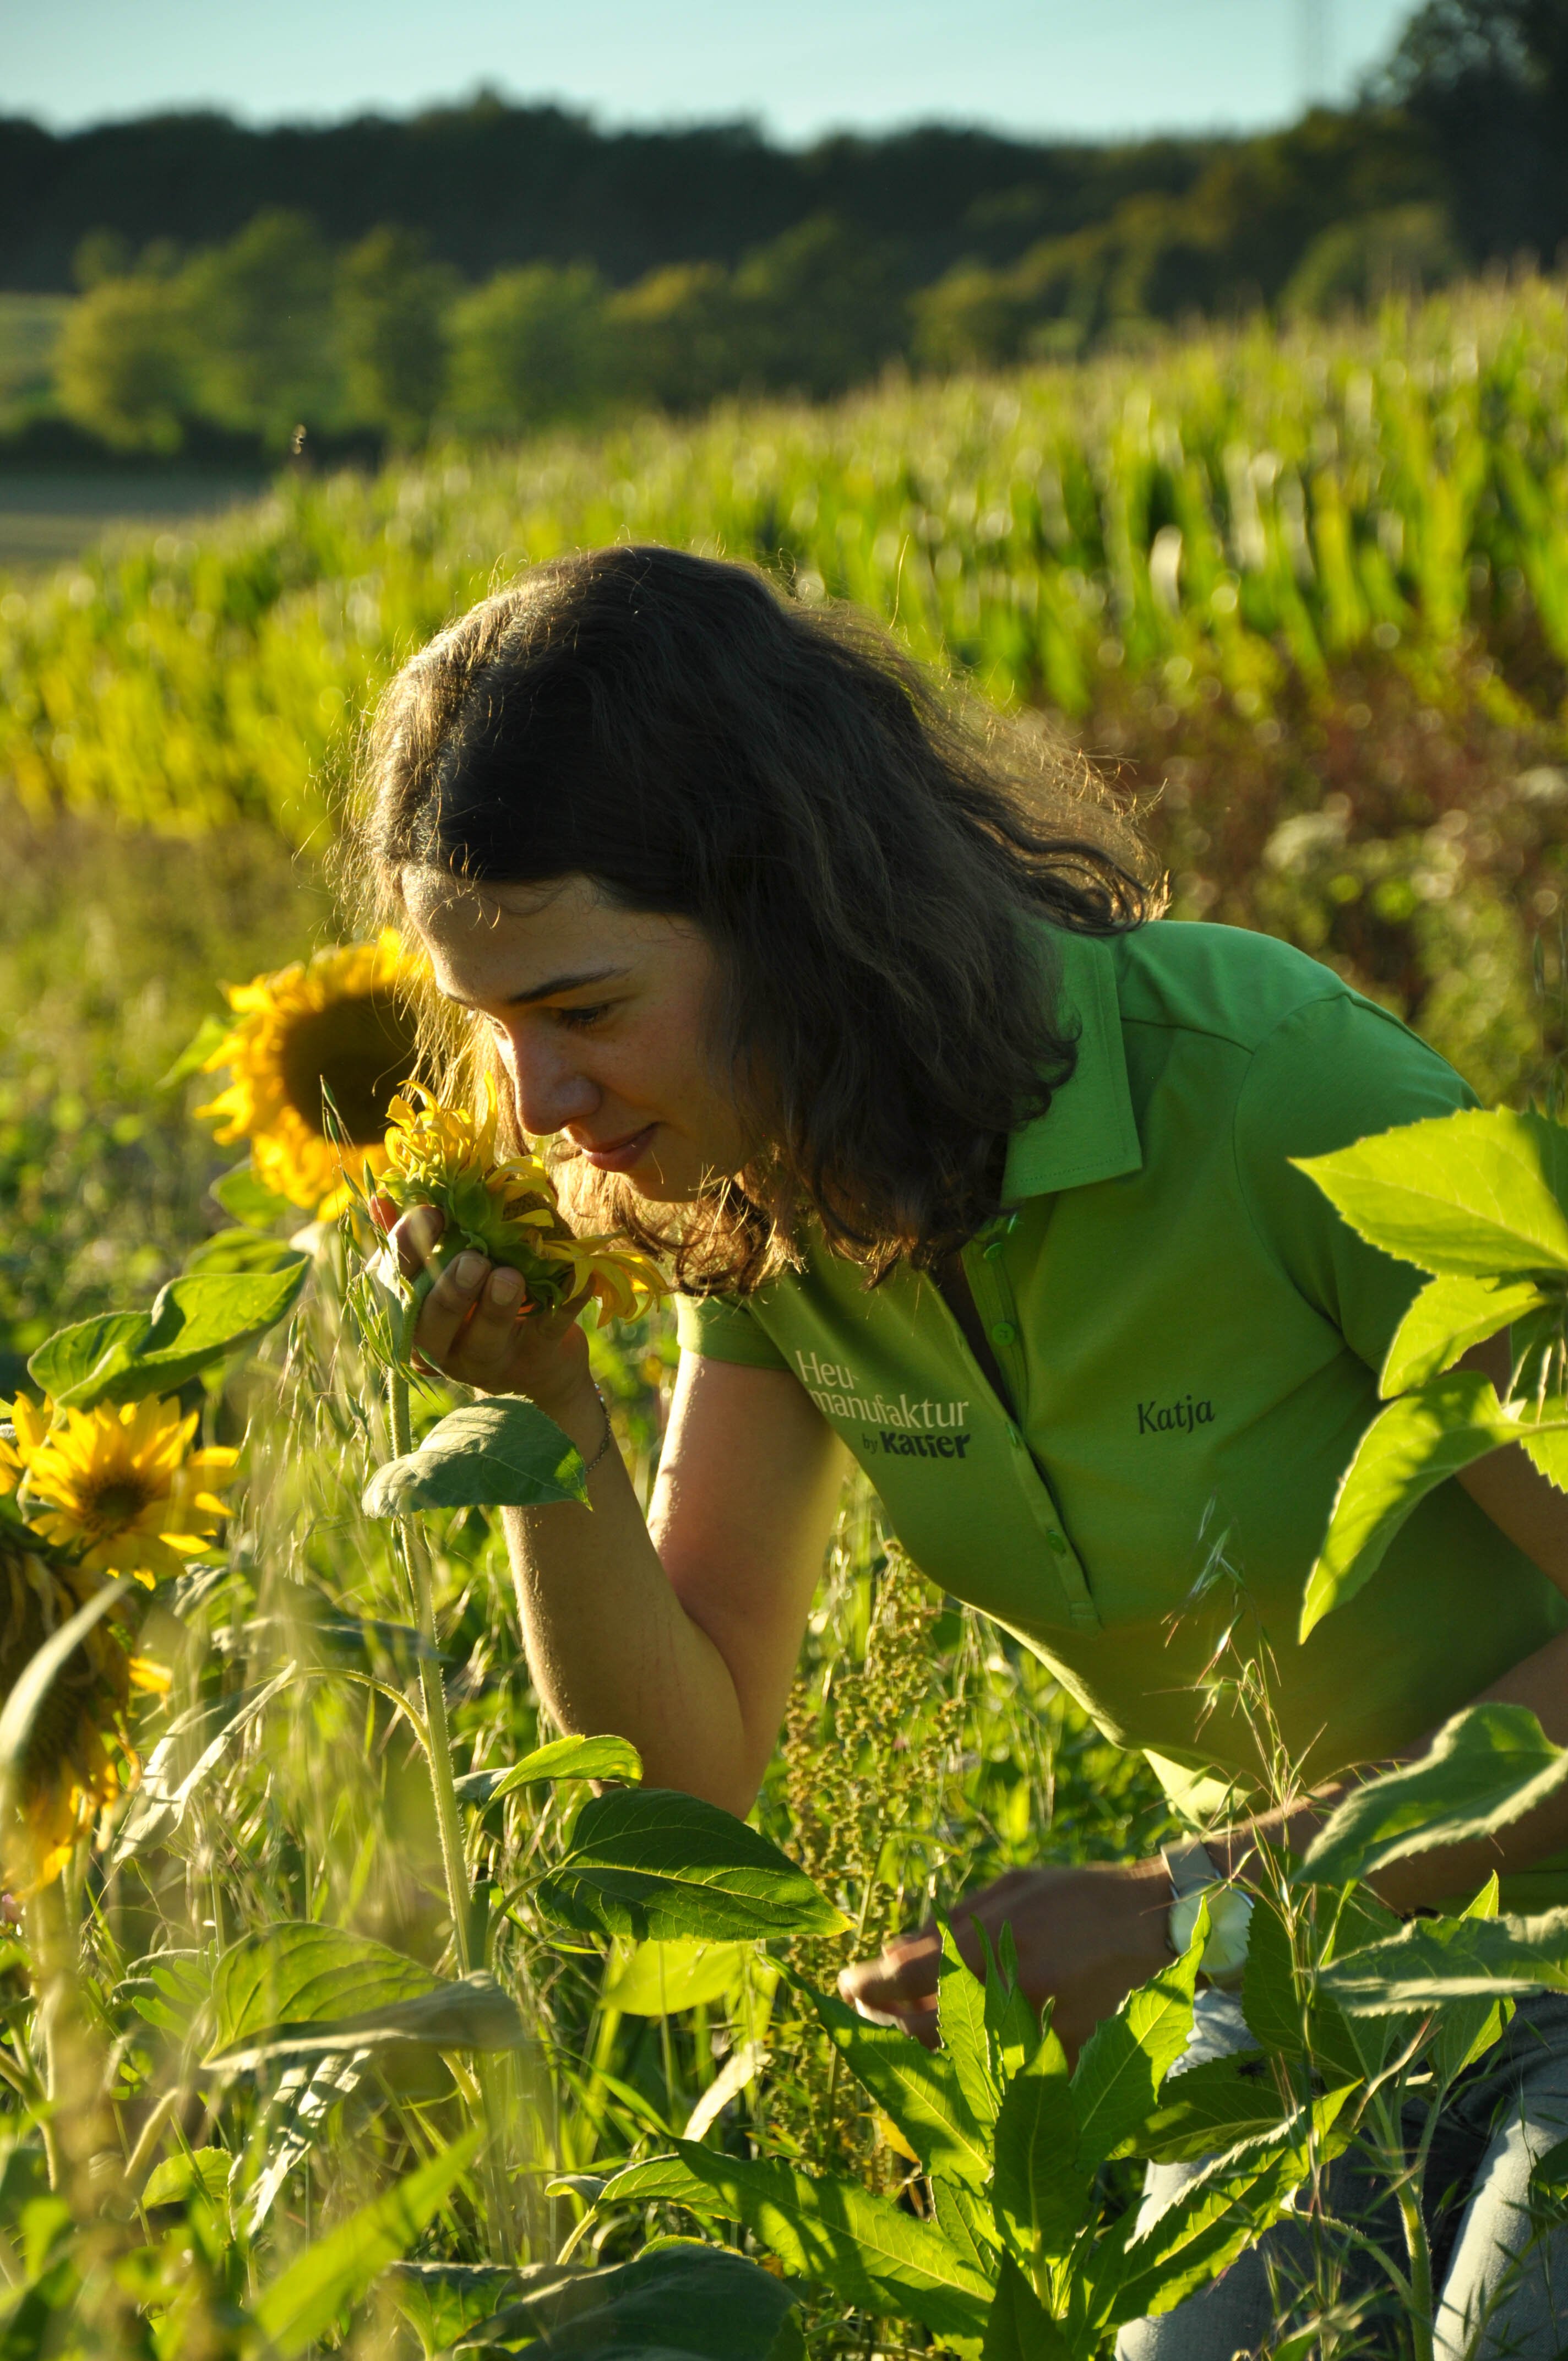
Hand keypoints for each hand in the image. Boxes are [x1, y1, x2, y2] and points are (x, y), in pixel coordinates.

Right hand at [382, 1201, 592, 1414]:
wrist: (538, 1371)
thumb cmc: (482, 1308)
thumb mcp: (446, 1277)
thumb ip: (416, 1242)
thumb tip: (381, 1198)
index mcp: (416, 1317)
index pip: (395, 1286)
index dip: (406, 1250)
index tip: (433, 1213)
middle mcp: (445, 1346)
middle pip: (432, 1324)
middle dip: (450, 1290)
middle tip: (472, 1259)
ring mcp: (491, 1360)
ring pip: (485, 1339)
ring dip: (496, 1305)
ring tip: (509, 1275)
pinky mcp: (537, 1362)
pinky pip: (550, 1330)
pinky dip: (566, 1302)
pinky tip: (578, 1275)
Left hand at [837, 1858, 1171, 2058]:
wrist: (1146, 1925)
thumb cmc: (1072, 1897)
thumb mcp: (1006, 1891)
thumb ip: (951, 1924)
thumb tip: (896, 1951)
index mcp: (984, 1947)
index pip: (898, 1978)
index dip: (861, 1987)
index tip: (842, 1985)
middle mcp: (1001, 1996)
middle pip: (916, 2027)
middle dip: (884, 2019)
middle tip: (867, 2004)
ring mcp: (1029, 2032)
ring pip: (952, 2052)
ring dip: (921, 2037)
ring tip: (907, 2014)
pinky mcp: (1055, 2055)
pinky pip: (997, 2065)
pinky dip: (973, 2053)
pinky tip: (966, 2033)